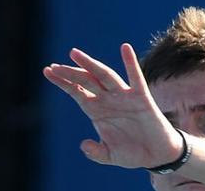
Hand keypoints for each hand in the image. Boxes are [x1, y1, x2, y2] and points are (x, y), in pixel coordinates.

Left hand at [43, 43, 182, 168]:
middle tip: (55, 66)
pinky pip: (135, 77)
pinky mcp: (141, 97)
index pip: (77, 91)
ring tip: (75, 54)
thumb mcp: (110, 156)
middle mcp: (108, 100)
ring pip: (105, 76)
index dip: (62, 82)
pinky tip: (125, 48)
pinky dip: (130, 62)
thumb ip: (96, 152)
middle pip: (86, 81)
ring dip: (90, 64)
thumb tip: (84, 145)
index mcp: (97, 111)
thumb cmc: (132, 153)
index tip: (47, 71)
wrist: (156, 155)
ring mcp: (124, 97)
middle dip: (70, 73)